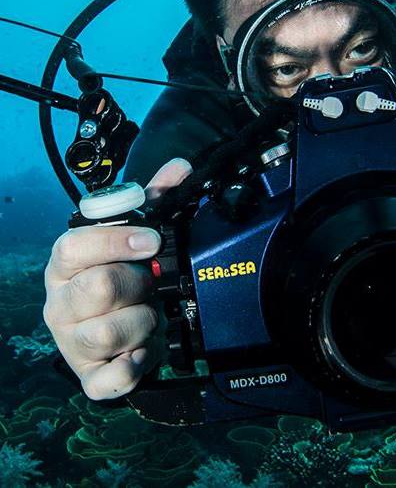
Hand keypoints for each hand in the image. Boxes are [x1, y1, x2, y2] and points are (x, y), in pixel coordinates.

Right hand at [43, 158, 192, 399]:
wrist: (124, 330)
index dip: (116, 242)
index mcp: (67, 264)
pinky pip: (108, 380)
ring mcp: (71, 342)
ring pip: (108, 332)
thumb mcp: (136, 236)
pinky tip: (143, 352)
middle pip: (97, 289)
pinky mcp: (89, 376)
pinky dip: (133, 367)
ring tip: (148, 315)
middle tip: (149, 284)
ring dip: (143, 322)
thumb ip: (154, 200)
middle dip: (137, 285)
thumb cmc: (125, 276)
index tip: (151, 242)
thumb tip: (181, 167)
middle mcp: (62, 302)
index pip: (74, 246)